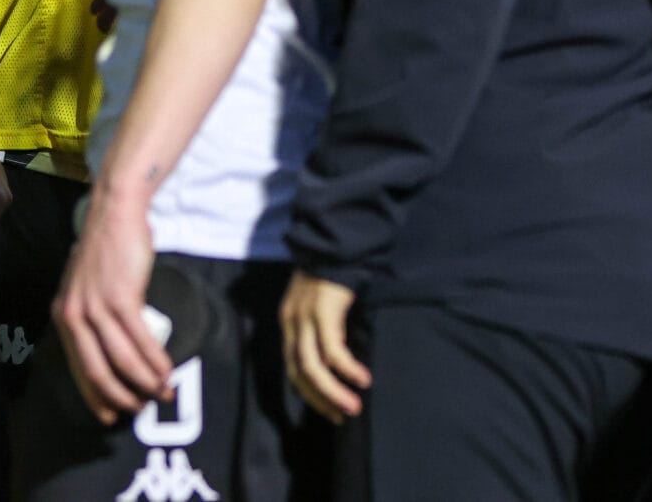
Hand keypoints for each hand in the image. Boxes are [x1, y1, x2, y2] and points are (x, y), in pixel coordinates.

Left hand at [53, 191, 171, 421]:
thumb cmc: (108, 247)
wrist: (115, 211)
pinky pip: (140, 340)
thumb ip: (93, 314)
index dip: (94, 395)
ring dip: (145, 381)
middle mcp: (74, 315)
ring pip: (122, 360)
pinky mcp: (121, 298)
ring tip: (162, 391)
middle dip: (121, 396)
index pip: (77, 367)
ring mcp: (96, 308)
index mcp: (63, 315)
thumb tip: (114, 345)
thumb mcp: (88, 286)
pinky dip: (155, 360)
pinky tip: (166, 370)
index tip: (109, 414)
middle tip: (141, 407)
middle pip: (98, 371)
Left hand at [281, 273, 373, 422]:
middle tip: (341, 416)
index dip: (309, 391)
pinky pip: (333, 351)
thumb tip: (339, 354)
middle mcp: (292, 322)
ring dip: (332, 392)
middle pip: (298, 373)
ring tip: (353, 407)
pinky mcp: (323, 311)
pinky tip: (362, 379)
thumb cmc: (336, 265)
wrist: (336, 233)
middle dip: (320, 399)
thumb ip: (325, 323)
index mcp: (289, 320)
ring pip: (312, 368)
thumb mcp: (322, 299)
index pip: (292, 366)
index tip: (329, 408)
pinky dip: (346, 369)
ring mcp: (305, 317)